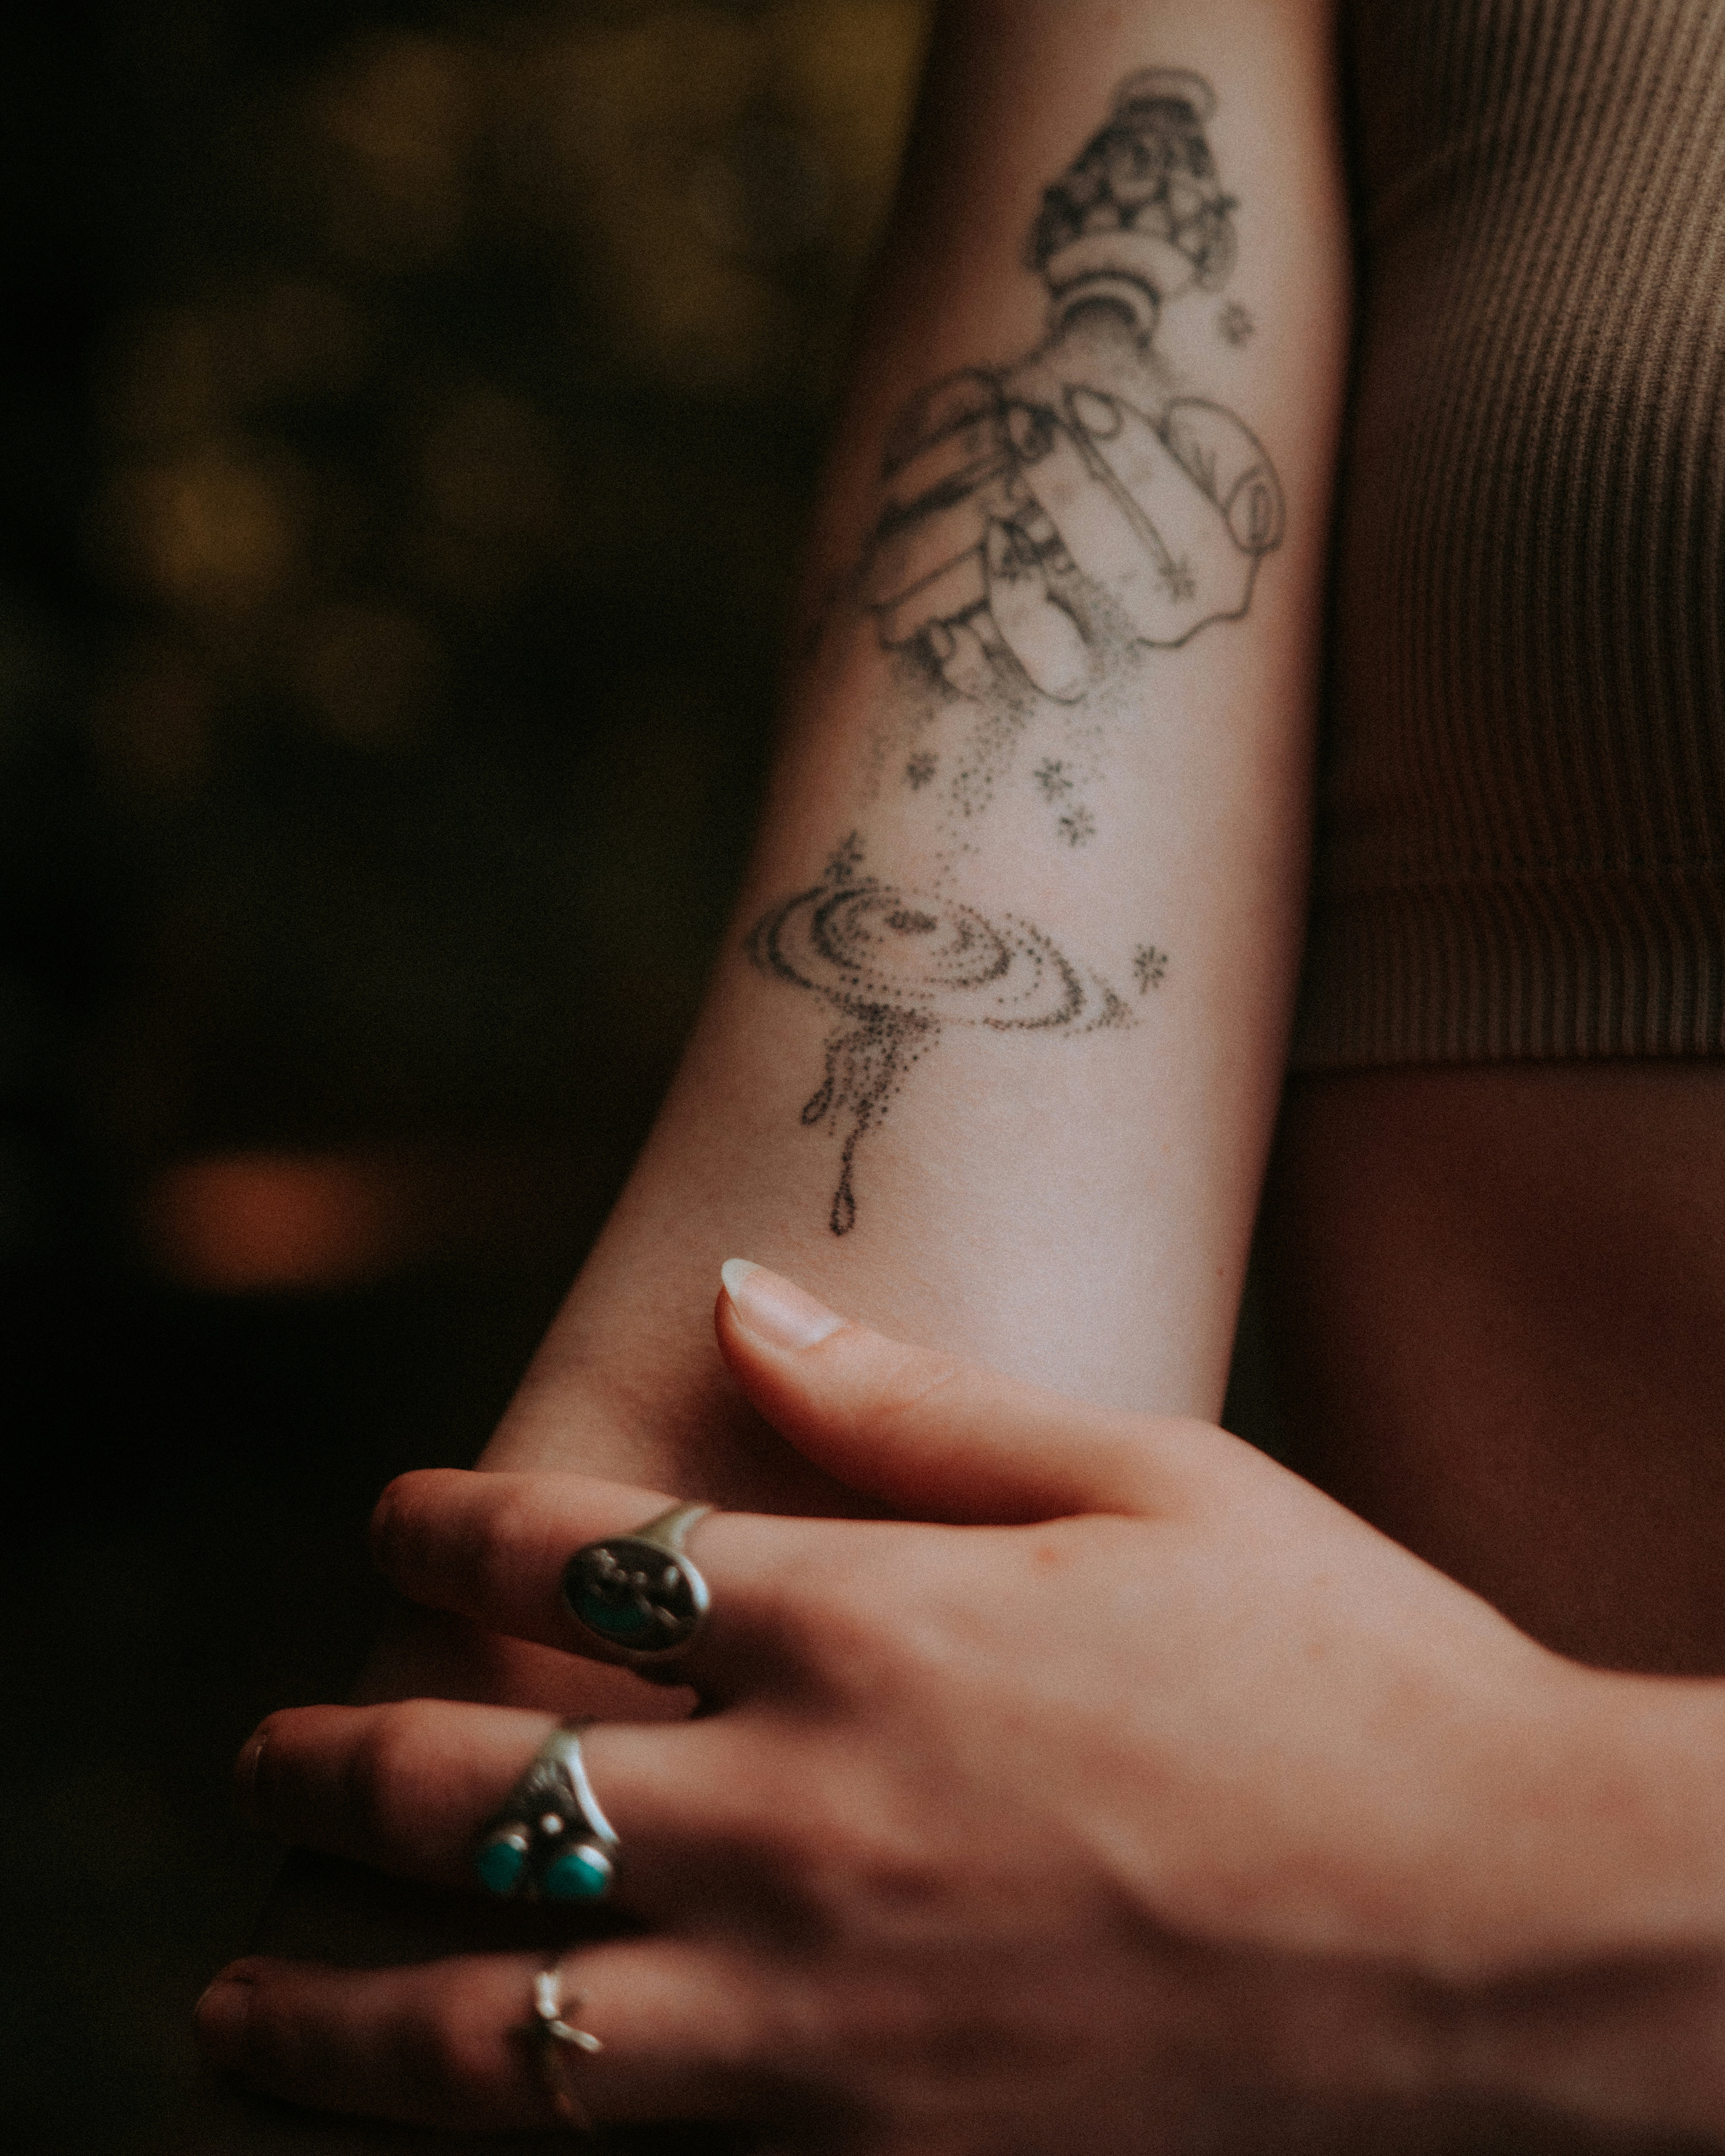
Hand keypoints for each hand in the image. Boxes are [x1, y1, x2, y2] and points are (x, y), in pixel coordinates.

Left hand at [195, 1265, 1699, 2148]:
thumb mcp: (1155, 1482)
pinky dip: (491, 2143)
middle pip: (474, 1793)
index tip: (386, 1517)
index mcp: (872, 1628)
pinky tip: (423, 2137)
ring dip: (326, 2010)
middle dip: (328, 1766)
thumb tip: (739, 1298)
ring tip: (236, 1999)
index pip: (568, 1554)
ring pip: (486, 2026)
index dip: (443, 1525)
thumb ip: (917, 1403)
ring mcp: (830, 2020)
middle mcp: (812, 1818)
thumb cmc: (1356, 1681)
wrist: (1526, 1942)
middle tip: (254, 1763)